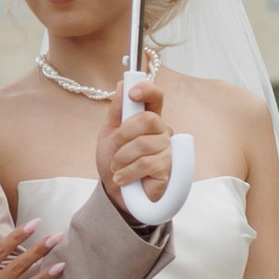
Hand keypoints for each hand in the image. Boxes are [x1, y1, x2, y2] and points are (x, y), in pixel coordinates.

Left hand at [97, 71, 173, 217]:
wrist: (116, 193)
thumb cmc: (115, 162)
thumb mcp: (109, 134)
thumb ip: (116, 111)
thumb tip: (122, 85)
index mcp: (148, 119)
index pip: (156, 97)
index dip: (147, 90)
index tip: (132, 93)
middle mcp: (162, 132)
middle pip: (147, 119)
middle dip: (123, 134)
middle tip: (114, 149)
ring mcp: (168, 150)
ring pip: (144, 144)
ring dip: (122, 158)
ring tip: (117, 168)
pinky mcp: (169, 170)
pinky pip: (147, 163)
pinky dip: (128, 172)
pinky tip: (123, 178)